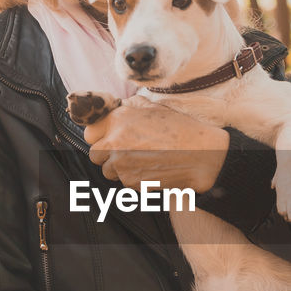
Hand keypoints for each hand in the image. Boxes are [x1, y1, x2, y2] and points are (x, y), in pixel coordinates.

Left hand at [84, 97, 229, 192]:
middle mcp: (114, 142)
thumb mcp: (153, 107)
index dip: (99, 135)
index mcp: (118, 120)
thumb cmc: (180, 129)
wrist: (201, 155)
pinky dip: (134, 179)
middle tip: (125, 151)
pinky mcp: (130, 182)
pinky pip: (124, 182)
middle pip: (94, 154)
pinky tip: (150, 169)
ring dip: (119, 168)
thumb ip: (128, 108)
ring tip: (141, 161)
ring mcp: (121, 164)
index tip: (108, 138)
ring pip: (107, 171)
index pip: (89, 133)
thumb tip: (115, 109)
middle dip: (107, 154)